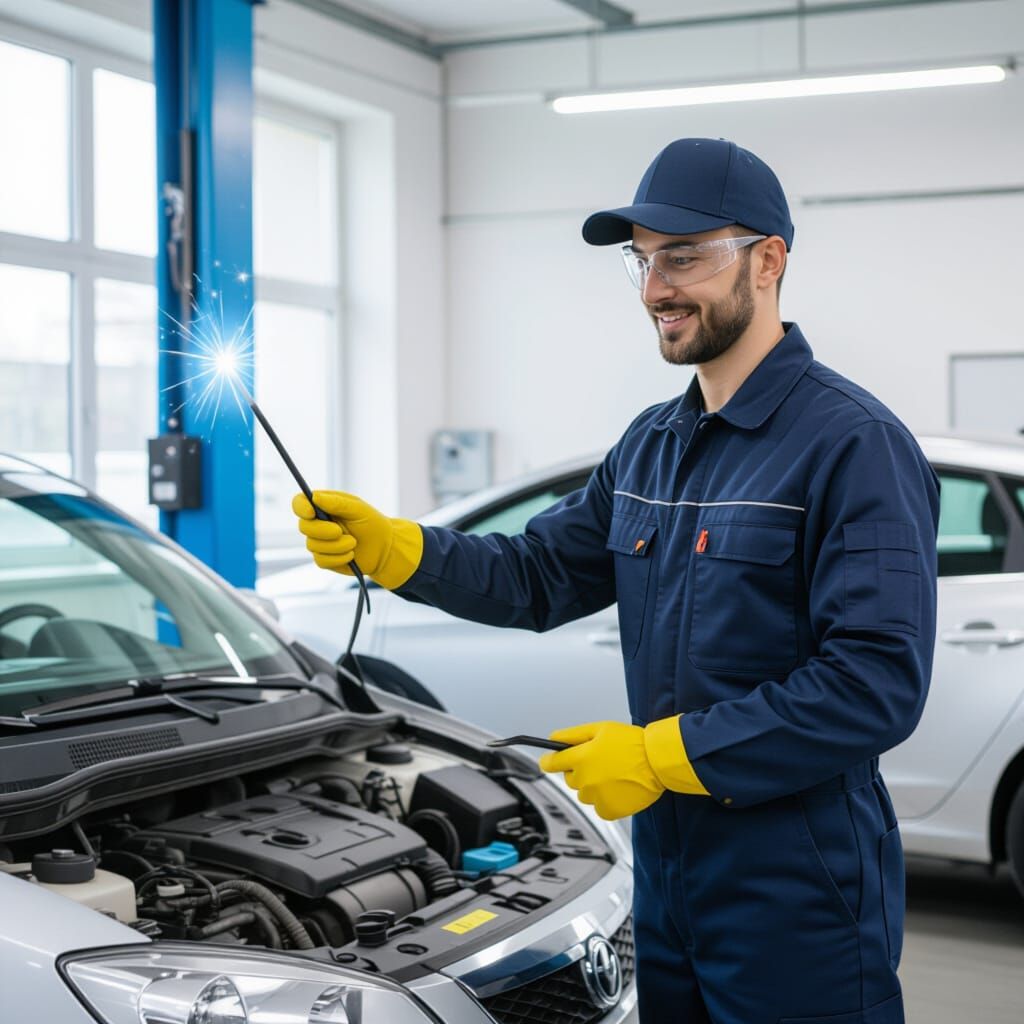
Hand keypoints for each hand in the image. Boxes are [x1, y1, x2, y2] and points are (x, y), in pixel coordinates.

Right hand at [293, 490, 422, 590]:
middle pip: (303, 527)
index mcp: (324, 506)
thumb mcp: (359, 509)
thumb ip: (337, 503)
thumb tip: (314, 497)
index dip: (301, 508)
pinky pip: (321, 560)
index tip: (311, 513)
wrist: (385, 549)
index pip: (300, 503)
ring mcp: (319, 542)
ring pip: (312, 545)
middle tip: (340, 531)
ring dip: (335, 546)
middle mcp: (318, 523)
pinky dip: (338, 558)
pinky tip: (351, 555)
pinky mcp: (325, 559)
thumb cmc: (373, 524)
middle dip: (322, 530)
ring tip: (353, 543)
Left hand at [539, 717, 708, 819]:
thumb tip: (554, 739)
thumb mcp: (600, 729)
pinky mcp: (608, 810)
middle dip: (579, 770)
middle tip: (599, 761)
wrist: (657, 762)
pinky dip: (604, 799)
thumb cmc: (632, 743)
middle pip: (570, 778)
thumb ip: (573, 735)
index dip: (548, 761)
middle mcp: (584, 780)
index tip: (547, 761)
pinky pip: (598, 806)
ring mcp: (596, 797)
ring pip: (584, 793)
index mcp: (580, 758)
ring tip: (612, 774)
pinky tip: (617, 787)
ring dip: (592, 785)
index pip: (551, 763)